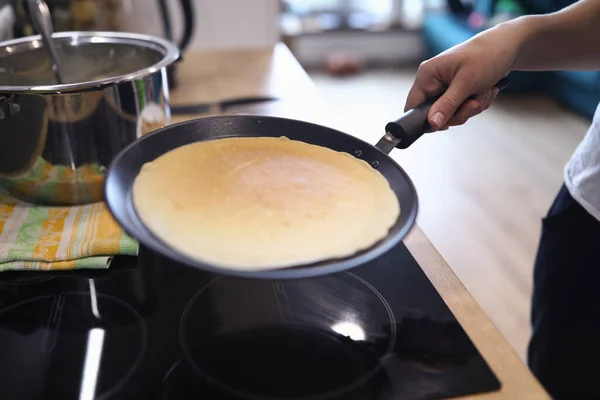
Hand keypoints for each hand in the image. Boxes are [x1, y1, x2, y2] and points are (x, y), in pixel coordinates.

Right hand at [405, 25, 521, 130]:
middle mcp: (433, 81)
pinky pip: (462, 108)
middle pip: (435, 114)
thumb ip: (447, 105)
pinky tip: (486, 90)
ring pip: (451, 114)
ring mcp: (445, 87)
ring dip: (471, 108)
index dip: (426, 120)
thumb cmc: (487, 56)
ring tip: (484, 91)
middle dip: (459, 112)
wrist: (509, 46)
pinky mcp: (457, 90)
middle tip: (474, 102)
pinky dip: (476, 103)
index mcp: (427, 75)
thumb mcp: (466, 83)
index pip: (413, 106)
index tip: (446, 123)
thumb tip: (432, 124)